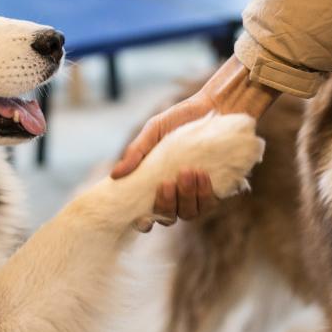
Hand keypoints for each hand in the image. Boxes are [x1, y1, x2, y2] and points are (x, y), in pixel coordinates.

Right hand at [112, 56, 279, 228]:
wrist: (214, 107)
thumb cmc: (179, 120)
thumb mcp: (153, 131)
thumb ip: (136, 152)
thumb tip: (115, 175)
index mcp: (155, 185)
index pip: (146, 215)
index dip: (143, 223)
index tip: (143, 219)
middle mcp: (175, 195)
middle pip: (168, 218)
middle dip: (166, 204)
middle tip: (166, 182)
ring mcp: (196, 195)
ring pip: (189, 213)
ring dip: (187, 197)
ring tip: (187, 172)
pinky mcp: (216, 190)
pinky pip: (209, 203)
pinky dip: (204, 192)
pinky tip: (202, 175)